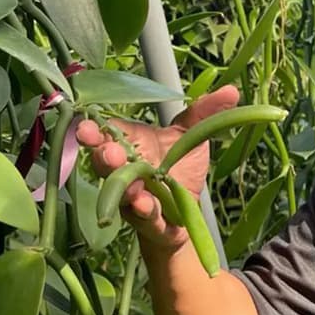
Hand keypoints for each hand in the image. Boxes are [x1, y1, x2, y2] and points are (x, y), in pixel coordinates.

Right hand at [75, 85, 239, 249]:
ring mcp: (132, 199)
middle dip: (105, 158)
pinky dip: (144, 211)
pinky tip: (146, 205)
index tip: (83, 128)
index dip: (92, 132)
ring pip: (121, 194)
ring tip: (132, 185)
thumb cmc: (180, 169)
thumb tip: (231, 92)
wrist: (187, 213)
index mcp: (130, 146)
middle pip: (106, 164)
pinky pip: (144, 218)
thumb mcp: (192, 138)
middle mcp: (125, 172)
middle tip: (108, 153)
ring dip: (124, 190)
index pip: (105, 135)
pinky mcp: (148, 222)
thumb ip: (204, 114)